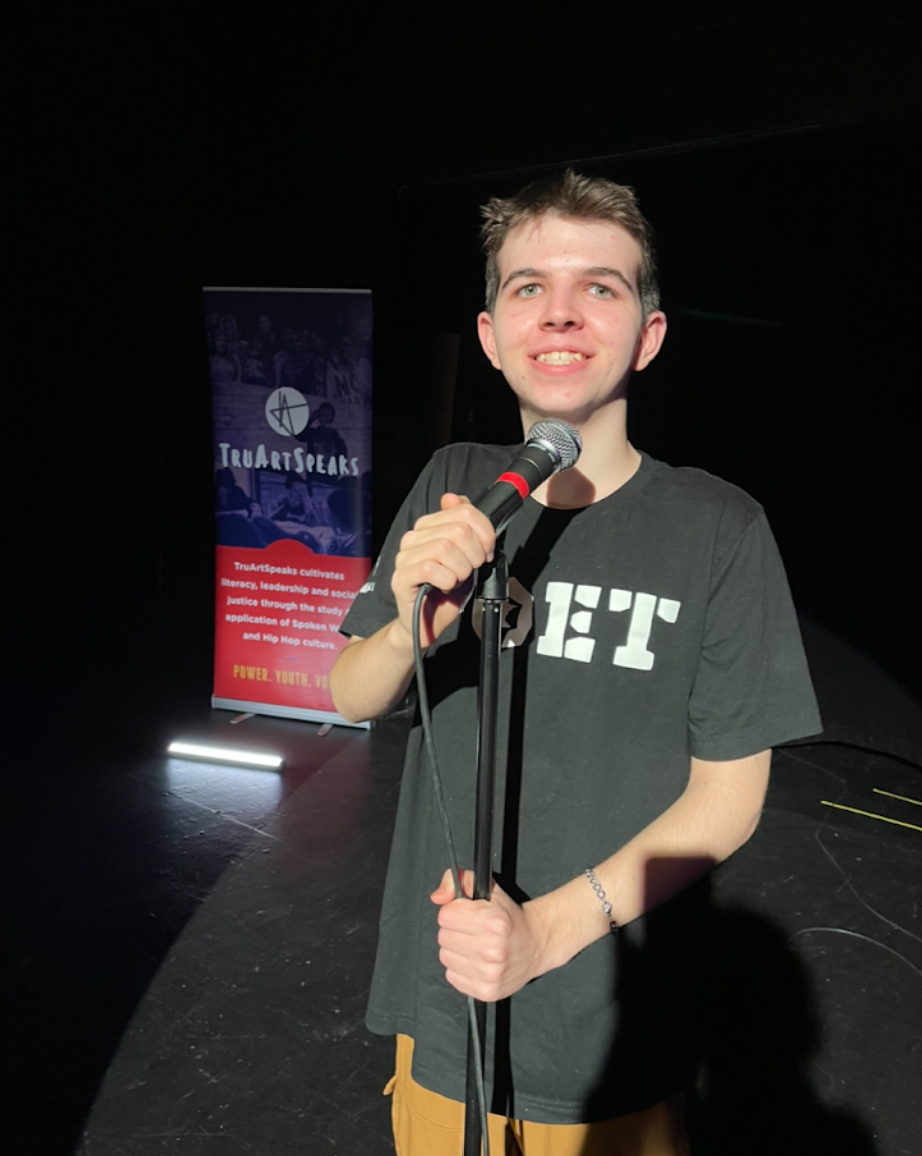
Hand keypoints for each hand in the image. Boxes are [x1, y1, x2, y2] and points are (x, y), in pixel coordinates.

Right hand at [391, 495, 494, 648]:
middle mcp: (413, 538)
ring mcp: (404, 557)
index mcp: (428, 527)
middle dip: (475, 554)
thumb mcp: (465, 554)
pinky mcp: (401, 577)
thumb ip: (465, 526)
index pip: (464, 511)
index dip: (485, 533)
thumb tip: (455, 498)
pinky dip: (447, 580)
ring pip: (445, 548)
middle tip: (471, 569)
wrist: (427, 623)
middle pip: (458, 530)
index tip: (486, 551)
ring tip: (456, 579)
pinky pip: (431, 568)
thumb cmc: (446, 589)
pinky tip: (445, 586)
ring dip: (460, 570)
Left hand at [430, 869, 548, 1001]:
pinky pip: (452, 977)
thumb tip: (438, 897)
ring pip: (445, 957)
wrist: (535, 945)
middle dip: (454, 931)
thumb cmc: (510, 918)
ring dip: (456, 950)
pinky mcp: (487, 991)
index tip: (465, 914)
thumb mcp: (488, 889)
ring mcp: (490, 973)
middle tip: (472, 930)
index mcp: (493, 922)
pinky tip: (476, 961)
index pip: (446, 916)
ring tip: (475, 946)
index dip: (453, 912)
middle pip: (443, 937)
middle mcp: (492, 949)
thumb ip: (459, 881)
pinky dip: (460, 968)